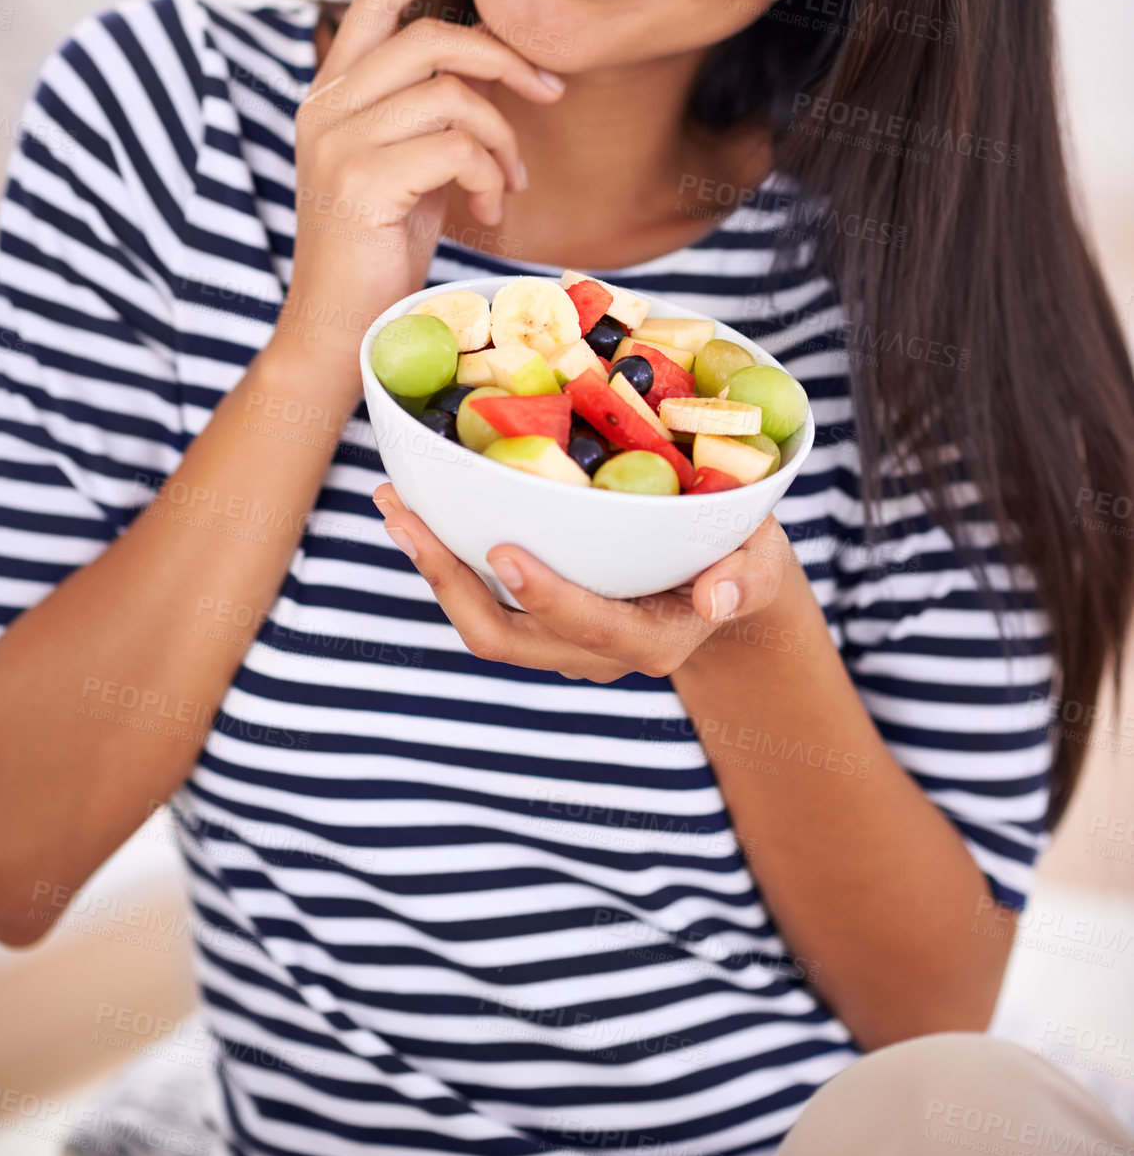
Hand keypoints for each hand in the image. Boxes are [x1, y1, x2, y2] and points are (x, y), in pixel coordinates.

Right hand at [271, 0, 565, 378]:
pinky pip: (455, 146)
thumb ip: (426, 117)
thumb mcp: (405, 168)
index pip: (376, 0)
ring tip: (509, 185)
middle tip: (548, 91)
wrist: (337, 330)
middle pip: (428, 38)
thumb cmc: (379, 251)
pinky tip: (489, 210)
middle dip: (502, 58)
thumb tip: (487, 77)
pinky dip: (489, 176)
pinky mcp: (360, 180)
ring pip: (451, 95)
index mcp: (333, 95)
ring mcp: (337, 142)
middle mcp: (325, 108)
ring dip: (501, 140)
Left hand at [372, 485, 793, 680]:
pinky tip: (418, 506)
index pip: (588, 626)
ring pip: (481, 623)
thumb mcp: (762, 562)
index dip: (544, 595)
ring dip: (432, 566)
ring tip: (394, 502)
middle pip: (506, 637)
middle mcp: (594, 653)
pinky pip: (480, 601)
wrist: (726, 587)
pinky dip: (445, 557)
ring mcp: (559, 643)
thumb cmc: (745, 560)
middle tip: (405, 515)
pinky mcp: (538, 621)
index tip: (503, 552)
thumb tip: (718, 598)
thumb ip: (746, 578)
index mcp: (649, 640)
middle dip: (448, 582)